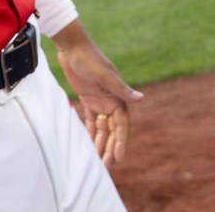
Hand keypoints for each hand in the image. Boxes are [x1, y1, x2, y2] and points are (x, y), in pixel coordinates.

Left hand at [51, 20, 143, 167]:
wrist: (72, 47)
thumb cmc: (89, 59)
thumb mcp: (104, 75)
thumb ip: (121, 89)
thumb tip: (141, 99)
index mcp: (118, 96)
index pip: (122, 125)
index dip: (121, 141)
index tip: (119, 157)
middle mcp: (111, 100)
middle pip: (113, 130)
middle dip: (110, 148)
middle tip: (106, 167)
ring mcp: (100, 101)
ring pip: (102, 128)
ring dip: (101, 144)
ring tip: (98, 162)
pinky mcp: (88, 100)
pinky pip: (91, 121)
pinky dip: (91, 133)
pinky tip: (88, 147)